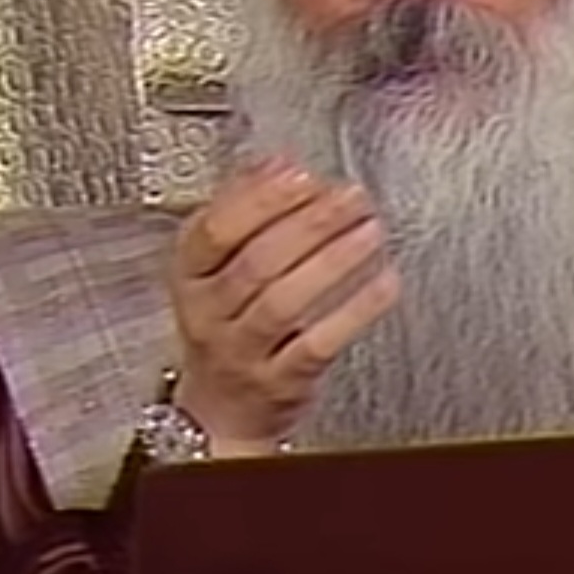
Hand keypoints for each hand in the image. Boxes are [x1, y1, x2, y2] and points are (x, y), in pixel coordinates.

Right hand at [169, 155, 400, 451]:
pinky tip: (384, 281)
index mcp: (189, 275)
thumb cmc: (225, 322)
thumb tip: (277, 163)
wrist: (220, 410)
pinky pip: (318, 343)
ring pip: (285, 301)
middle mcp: (209, 314)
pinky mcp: (281, 382)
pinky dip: (355, 310)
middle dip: (310, 223)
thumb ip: (242, 208)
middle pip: (257, 262)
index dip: (260, 199)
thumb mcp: (215, 266)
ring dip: (333, 260)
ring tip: (371, 230)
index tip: (301, 174)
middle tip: (352, 196)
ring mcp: (242, 351)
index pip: (215, 230)